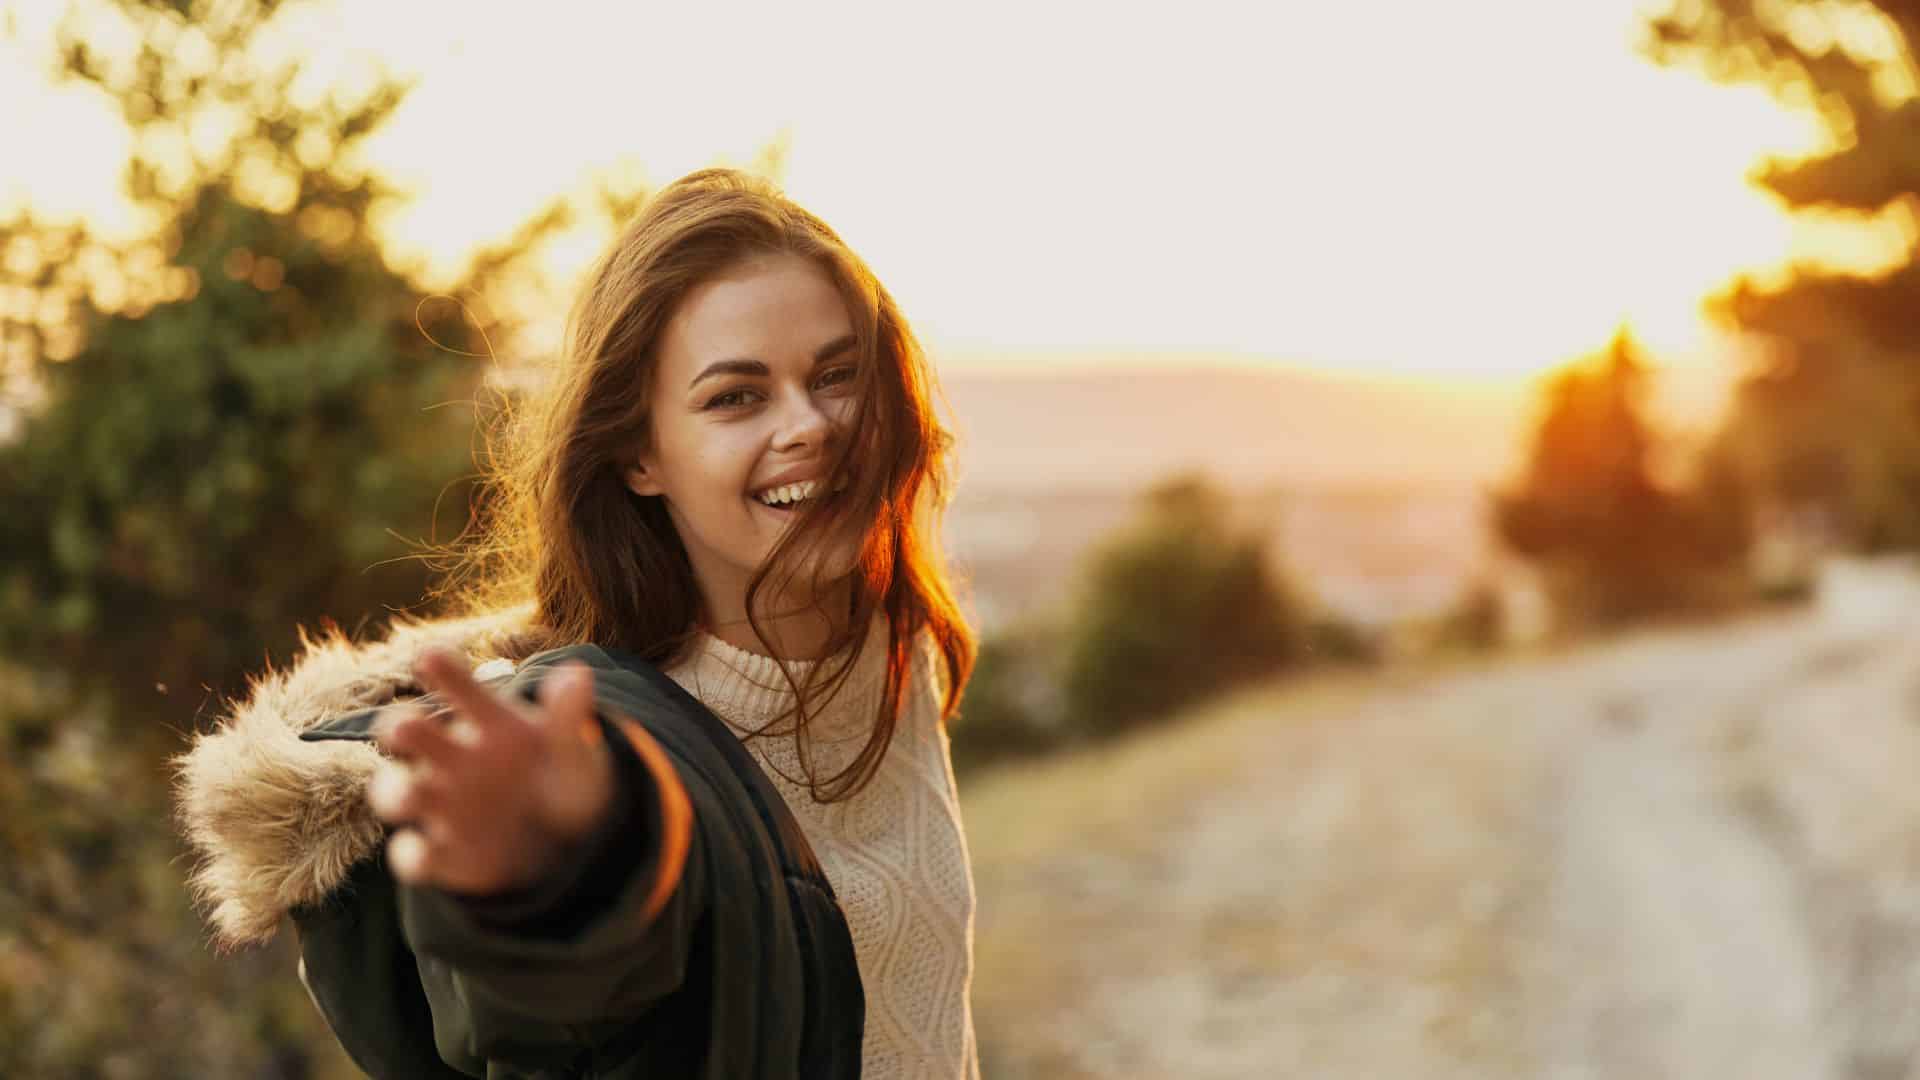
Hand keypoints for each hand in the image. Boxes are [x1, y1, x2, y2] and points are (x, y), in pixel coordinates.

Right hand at [367, 649, 614, 894]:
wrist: (569, 844)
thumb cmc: (563, 780)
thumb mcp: (572, 751)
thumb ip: (568, 715)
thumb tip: (576, 673)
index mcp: (488, 724)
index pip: (461, 688)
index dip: (443, 670)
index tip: (431, 656)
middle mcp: (453, 758)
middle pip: (410, 733)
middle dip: (400, 728)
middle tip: (404, 726)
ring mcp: (441, 804)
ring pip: (395, 791)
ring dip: (393, 791)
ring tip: (410, 794)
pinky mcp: (441, 852)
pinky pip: (413, 855)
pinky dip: (413, 855)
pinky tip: (423, 853)